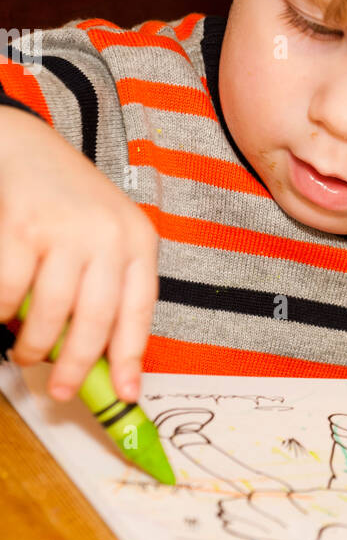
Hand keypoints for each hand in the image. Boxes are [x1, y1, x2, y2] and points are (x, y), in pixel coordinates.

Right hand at [0, 107, 158, 401]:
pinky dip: (2, 312)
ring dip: (33, 343)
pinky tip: (3, 316)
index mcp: (137, 239)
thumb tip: (106, 361)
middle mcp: (108, 233)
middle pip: (97, 318)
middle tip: (59, 390)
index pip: (140, 308)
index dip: (133, 356)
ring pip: (51, 312)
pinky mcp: (23, 227)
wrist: (24, 147)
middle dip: (77, 365)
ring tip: (24, 351)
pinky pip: (10, 291)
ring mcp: (66, 229)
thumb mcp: (105, 237)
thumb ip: (108, 287)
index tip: (126, 393)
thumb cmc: (66, 204)